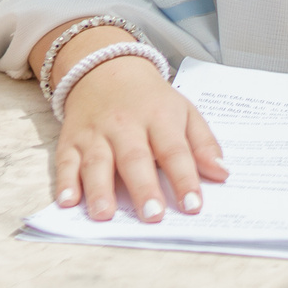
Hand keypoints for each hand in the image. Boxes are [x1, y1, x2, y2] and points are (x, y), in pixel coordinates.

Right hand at [54, 55, 224, 222]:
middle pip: (135, 158)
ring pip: (97, 162)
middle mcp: (126, 125)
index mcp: (160, 117)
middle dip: (144, 188)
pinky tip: (68, 202)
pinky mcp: (70, 140)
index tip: (193, 206)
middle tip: (152, 217)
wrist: (106, 70)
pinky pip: (65, 162)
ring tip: (105, 215)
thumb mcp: (185, 112)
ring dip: (100, 190)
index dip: (184, 179)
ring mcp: (95, 133)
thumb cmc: (151, 100)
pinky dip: (65, 182)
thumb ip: (203, 144)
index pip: (175, 150)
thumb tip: (222, 174)